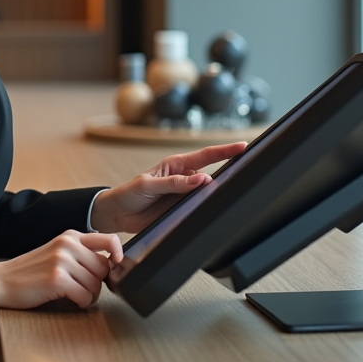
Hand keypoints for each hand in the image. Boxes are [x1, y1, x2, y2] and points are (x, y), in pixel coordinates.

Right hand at [0, 230, 122, 309]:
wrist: (1, 281)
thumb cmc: (31, 271)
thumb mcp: (57, 252)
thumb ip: (81, 253)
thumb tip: (112, 263)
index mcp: (70, 236)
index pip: (109, 239)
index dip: (119, 255)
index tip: (116, 266)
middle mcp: (67, 244)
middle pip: (105, 267)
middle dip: (99, 282)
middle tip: (85, 288)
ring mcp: (62, 261)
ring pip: (96, 284)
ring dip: (90, 295)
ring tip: (76, 295)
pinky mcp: (57, 279)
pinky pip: (85, 296)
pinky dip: (82, 303)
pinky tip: (72, 301)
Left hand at [89, 142, 247, 233]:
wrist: (117, 214)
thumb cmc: (129, 193)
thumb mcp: (149, 184)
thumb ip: (174, 183)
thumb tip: (201, 179)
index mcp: (176, 165)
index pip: (205, 156)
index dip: (225, 151)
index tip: (243, 146)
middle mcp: (184, 179)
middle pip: (211, 175)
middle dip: (227, 173)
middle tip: (245, 172)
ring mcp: (184, 196)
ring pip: (206, 194)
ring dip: (215, 195)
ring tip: (226, 195)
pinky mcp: (182, 211)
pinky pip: (198, 210)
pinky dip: (206, 210)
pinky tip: (212, 211)